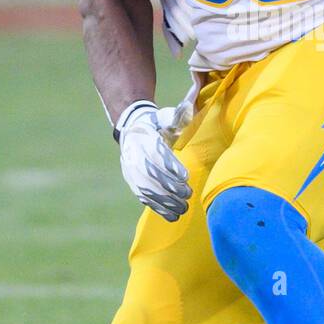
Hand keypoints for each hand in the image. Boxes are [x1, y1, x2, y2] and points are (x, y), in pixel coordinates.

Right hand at [115, 100, 191, 219]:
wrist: (132, 129)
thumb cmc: (157, 123)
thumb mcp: (166, 116)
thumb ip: (178, 116)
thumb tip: (192, 107)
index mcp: (143, 138)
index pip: (155, 154)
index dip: (170, 166)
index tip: (185, 176)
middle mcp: (134, 155)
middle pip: (151, 174)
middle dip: (170, 187)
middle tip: (188, 194)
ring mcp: (132, 170)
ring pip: (147, 189)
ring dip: (166, 201)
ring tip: (184, 208)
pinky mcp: (133, 181)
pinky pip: (144, 197)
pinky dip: (158, 208)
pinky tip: (173, 216)